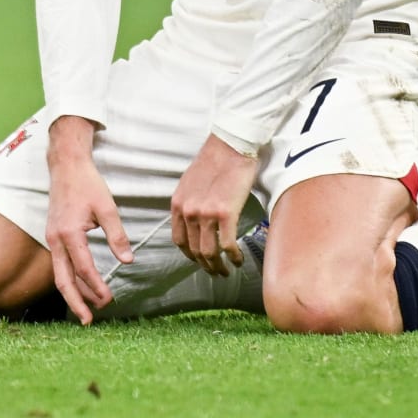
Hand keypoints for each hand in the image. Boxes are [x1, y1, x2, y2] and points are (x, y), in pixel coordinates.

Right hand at [43, 115, 133, 325]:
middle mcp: (56, 240)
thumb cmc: (88, 185)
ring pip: (60, 275)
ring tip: (90, 309)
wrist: (66, 167)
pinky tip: (82, 288)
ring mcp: (51, 240)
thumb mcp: (108, 208)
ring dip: (74, 293)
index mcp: (69, 233)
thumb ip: (117, 235)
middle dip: (76, 302)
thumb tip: (128, 261)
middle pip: (63, 280)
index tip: (109, 299)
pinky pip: (60, 265)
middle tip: (89, 321)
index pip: (84, 268)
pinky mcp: (53, 238)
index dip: (96, 287)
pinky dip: (70, 279)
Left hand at [171, 134, 259, 276]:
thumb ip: (191, 202)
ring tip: (227, 270)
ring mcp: (206, 214)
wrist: (231, 146)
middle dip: (205, 266)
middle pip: (194, 250)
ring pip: (209, 252)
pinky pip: (227, 244)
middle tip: (216, 272)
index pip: (180, 240)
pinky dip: (233, 256)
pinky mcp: (225, 213)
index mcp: (179, 204)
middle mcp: (188, 212)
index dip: (190, 255)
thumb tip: (198, 218)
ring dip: (218, 266)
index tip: (200, 260)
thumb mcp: (191, 183)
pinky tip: (239, 259)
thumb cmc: (216, 160)